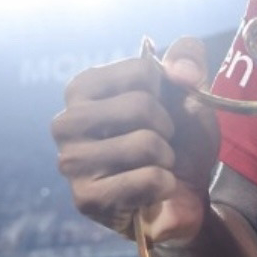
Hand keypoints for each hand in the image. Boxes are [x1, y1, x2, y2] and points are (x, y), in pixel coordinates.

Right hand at [50, 37, 219, 243]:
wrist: (186, 193)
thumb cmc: (179, 136)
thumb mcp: (190, 89)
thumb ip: (188, 57)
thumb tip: (181, 72)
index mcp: (84, 88)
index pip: (142, 70)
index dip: (167, 91)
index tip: (160, 107)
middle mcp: (66, 122)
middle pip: (140, 105)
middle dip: (167, 125)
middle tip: (160, 141)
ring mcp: (71, 163)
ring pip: (145, 143)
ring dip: (167, 156)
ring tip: (156, 164)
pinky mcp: (86, 199)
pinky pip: (148, 179)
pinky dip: (166, 183)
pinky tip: (154, 190)